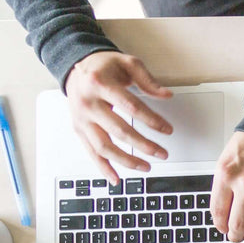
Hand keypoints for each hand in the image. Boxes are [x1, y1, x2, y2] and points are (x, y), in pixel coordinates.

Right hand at [64, 51, 173, 181]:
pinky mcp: (78, 129)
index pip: (130, 106)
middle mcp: (87, 103)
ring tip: (147, 167)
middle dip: (143, 145)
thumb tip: (166, 95)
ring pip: (103, 146)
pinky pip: (91, 152)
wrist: (75, 67)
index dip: (151, 120)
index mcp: (100, 84)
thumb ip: (148, 80)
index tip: (168, 130)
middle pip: (118, 130)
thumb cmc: (104, 66)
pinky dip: (103, 167)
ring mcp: (81, 118)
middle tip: (163, 153)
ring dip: (126, 160)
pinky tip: (116, 179)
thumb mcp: (127, 63)